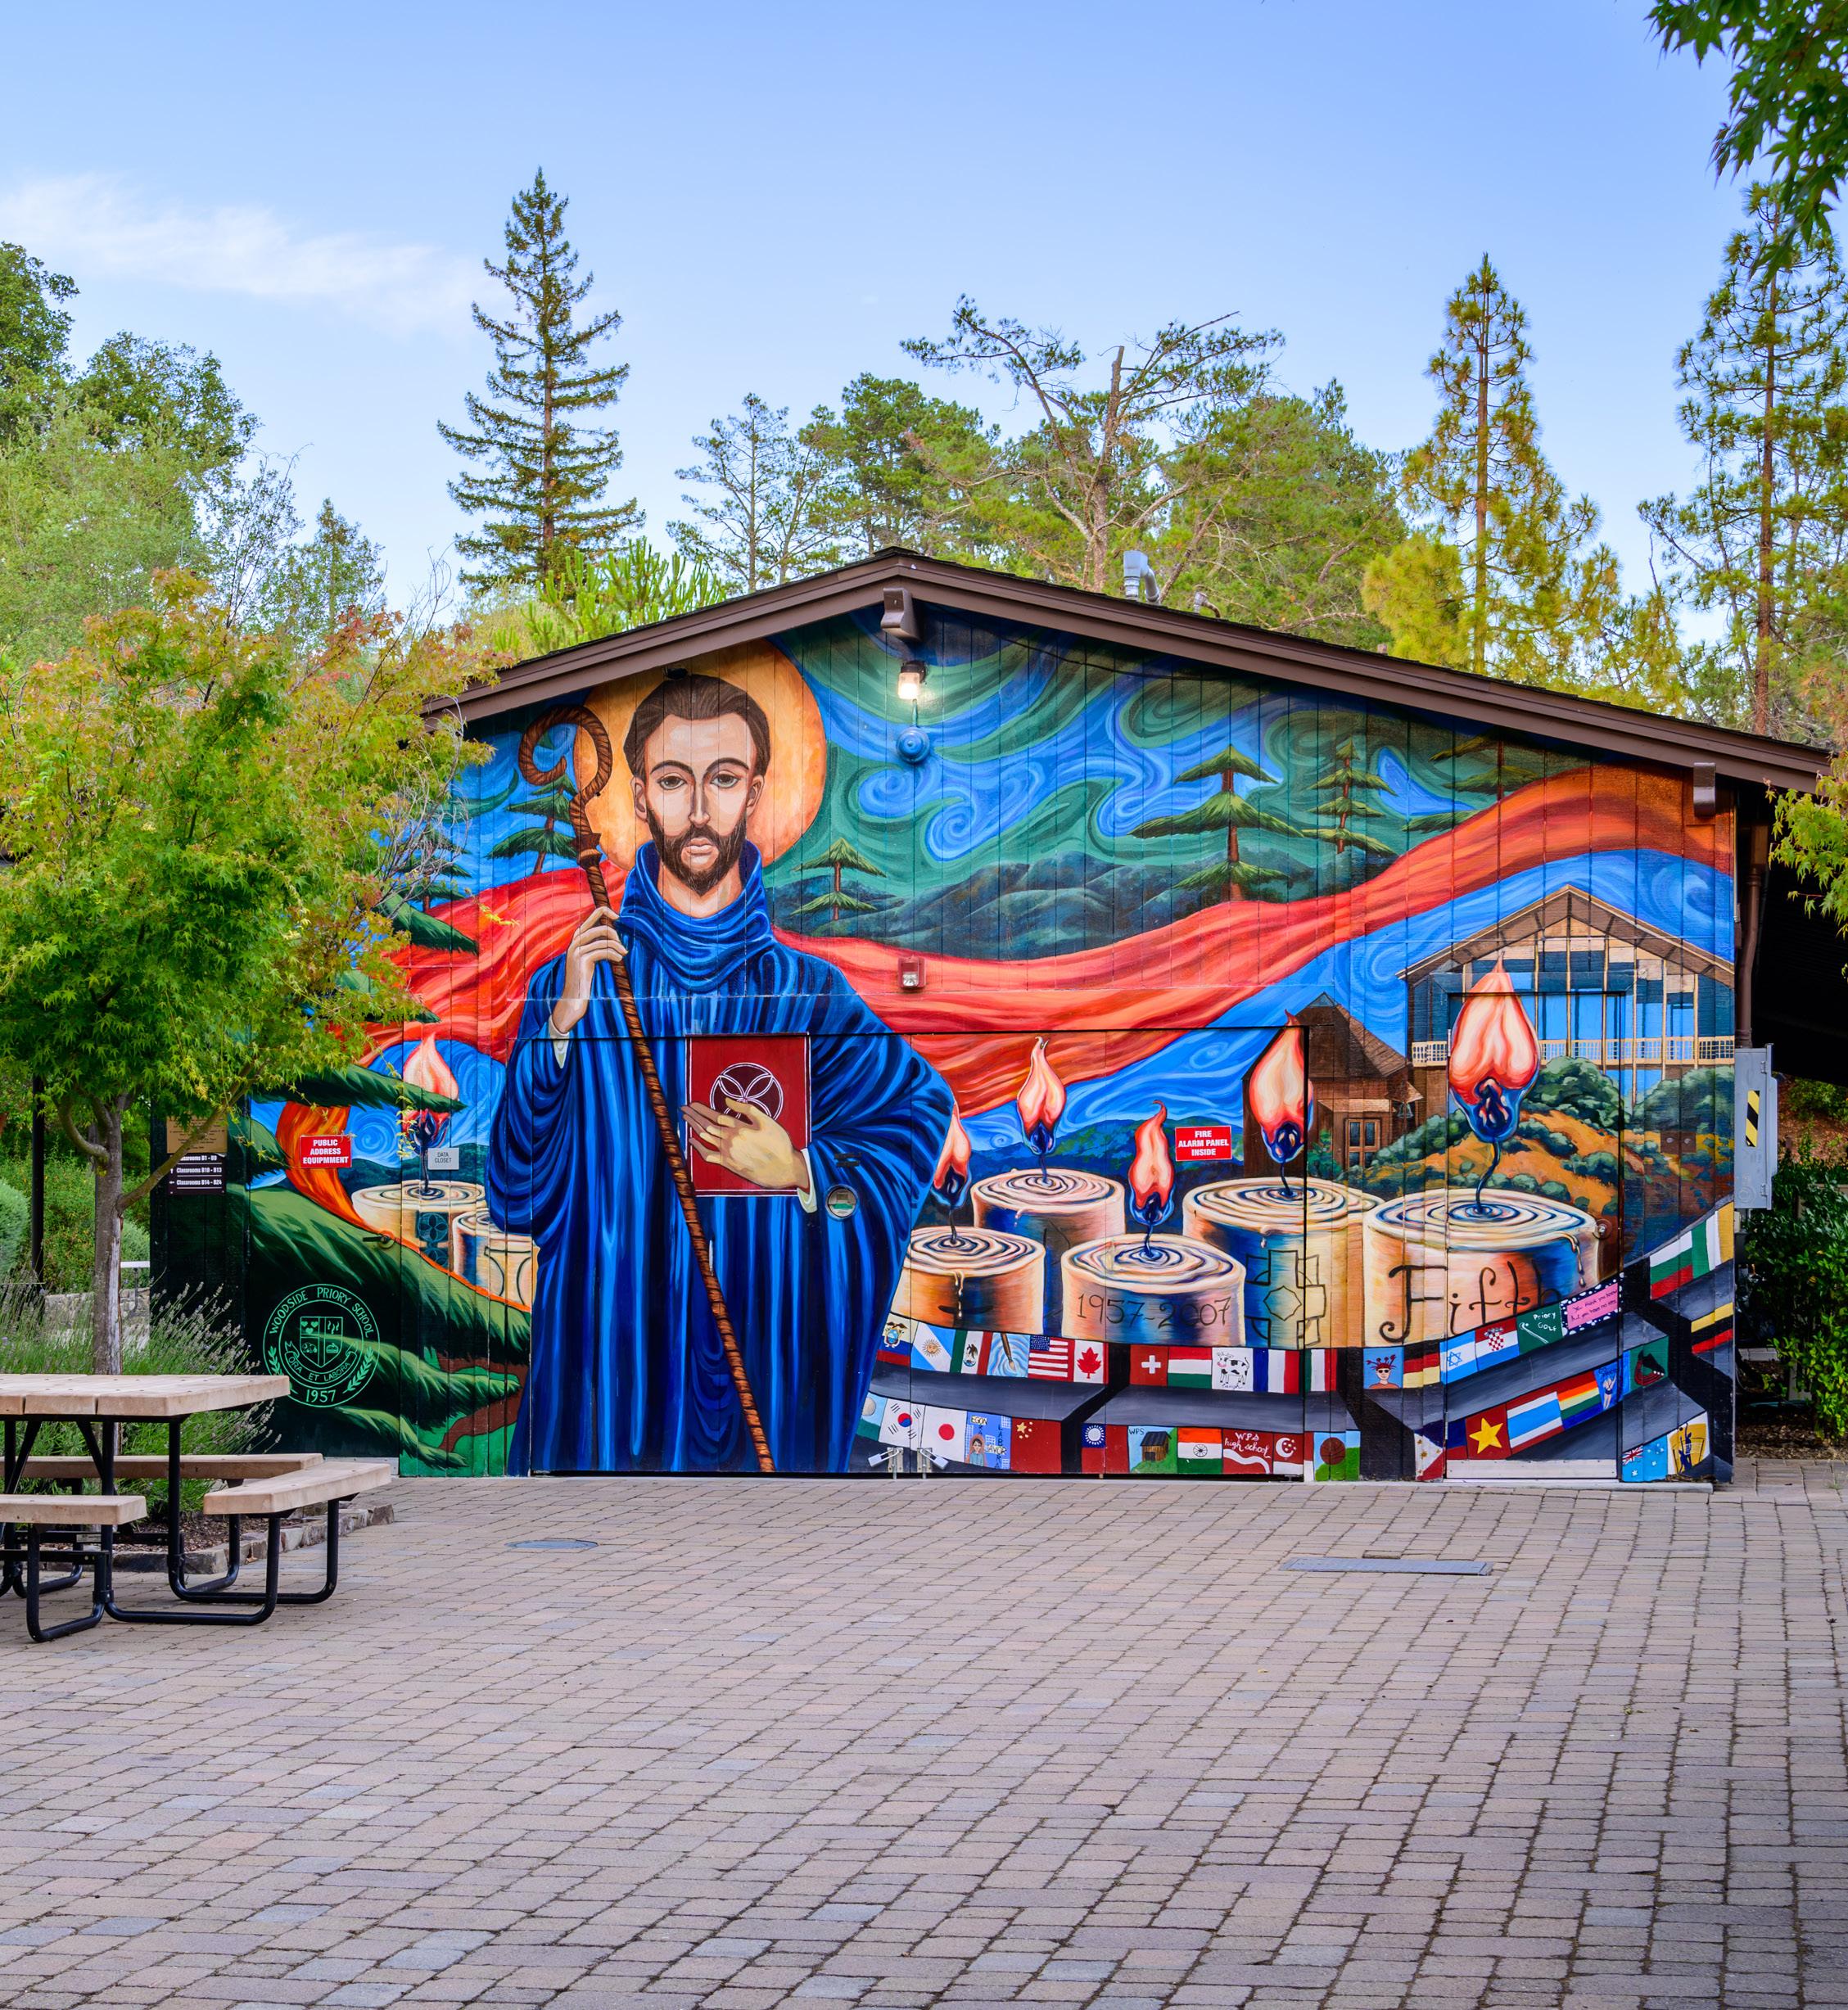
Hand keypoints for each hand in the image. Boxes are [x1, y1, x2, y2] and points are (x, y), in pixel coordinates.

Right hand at [553, 907, 623, 1037]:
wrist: (572, 997)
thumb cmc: (582, 978)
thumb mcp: (588, 958)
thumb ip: (595, 945)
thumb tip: (612, 935)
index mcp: (576, 938)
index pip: (591, 916)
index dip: (605, 912)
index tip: (617, 916)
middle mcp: (575, 942)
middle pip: (599, 927)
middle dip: (614, 934)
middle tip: (622, 946)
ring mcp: (577, 950)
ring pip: (604, 940)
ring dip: (617, 947)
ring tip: (623, 954)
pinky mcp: (582, 960)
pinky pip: (603, 951)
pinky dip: (614, 954)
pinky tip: (619, 959)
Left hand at [683, 1100, 810, 1193]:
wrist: (784, 1169)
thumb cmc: (779, 1143)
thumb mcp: (767, 1121)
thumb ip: (746, 1109)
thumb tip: (727, 1100)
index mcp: (739, 1128)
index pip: (714, 1116)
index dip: (702, 1109)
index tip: (692, 1104)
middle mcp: (730, 1140)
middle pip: (706, 1126)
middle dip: (693, 1116)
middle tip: (683, 1109)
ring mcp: (727, 1153)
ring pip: (705, 1138)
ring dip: (693, 1127)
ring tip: (686, 1119)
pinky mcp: (728, 1164)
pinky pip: (708, 1155)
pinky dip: (698, 1148)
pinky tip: (691, 1141)